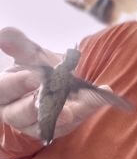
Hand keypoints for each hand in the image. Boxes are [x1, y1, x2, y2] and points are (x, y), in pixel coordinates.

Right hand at [0, 27, 115, 142]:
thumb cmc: (38, 69)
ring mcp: (41, 122)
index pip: (5, 90)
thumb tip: (4, 33)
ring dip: (61, 116)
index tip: (33, 75)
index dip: (16, 84)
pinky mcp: (63, 125)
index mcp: (7, 92)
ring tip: (71, 112)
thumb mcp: (31, 55)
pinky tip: (103, 91)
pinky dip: (89, 106)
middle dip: (31, 107)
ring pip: (48, 124)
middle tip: (45, 97)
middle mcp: (19, 112)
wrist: (58, 81)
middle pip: (19, 114)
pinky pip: (76, 118)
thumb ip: (20, 46)